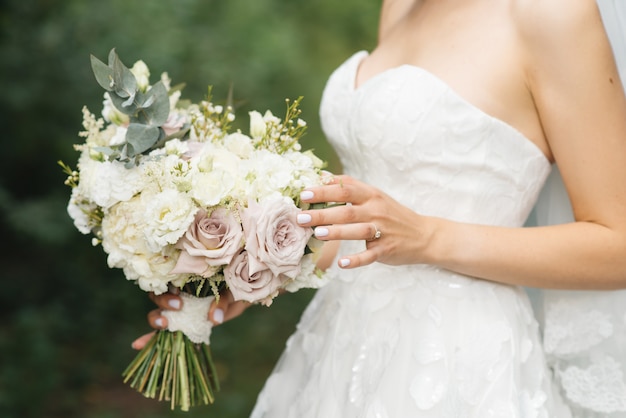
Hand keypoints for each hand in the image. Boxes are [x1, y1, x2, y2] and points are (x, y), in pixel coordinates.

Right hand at [131, 288, 249, 349]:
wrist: (242, 298)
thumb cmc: (235, 289)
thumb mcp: (232, 293)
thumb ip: (222, 302)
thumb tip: (214, 318)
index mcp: (187, 280)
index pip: (167, 281)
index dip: (167, 291)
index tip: (179, 299)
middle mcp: (179, 294)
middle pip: (158, 297)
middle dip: (162, 305)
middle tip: (178, 308)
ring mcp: (179, 311)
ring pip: (158, 313)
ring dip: (156, 321)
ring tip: (165, 326)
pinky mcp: (183, 325)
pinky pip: (163, 333)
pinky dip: (149, 339)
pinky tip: (137, 345)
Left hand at [297, 175, 433, 268]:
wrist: (423, 235)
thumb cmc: (392, 214)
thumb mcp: (374, 195)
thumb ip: (351, 186)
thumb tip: (322, 177)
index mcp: (371, 196)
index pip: (345, 189)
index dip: (324, 191)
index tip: (304, 194)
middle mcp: (376, 211)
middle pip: (347, 210)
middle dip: (322, 213)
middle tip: (301, 217)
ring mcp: (382, 231)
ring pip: (358, 231)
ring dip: (337, 233)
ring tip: (317, 234)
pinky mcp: (386, 250)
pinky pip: (370, 256)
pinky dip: (356, 260)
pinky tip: (342, 263)